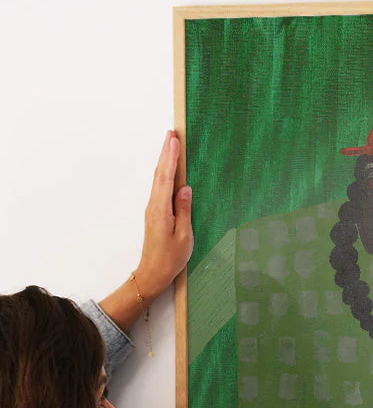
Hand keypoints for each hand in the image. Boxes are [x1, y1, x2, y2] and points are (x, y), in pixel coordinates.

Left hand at [98, 131, 193, 333]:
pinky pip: (161, 188)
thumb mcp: (184, 236)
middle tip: (171, 134)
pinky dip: (165, 174)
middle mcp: (154, 205)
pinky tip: (170, 169)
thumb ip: (184, 210)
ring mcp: (154, 208)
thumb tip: (185, 188)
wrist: (152, 274)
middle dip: (166, 152)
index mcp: (161, 209)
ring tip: (171, 145)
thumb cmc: (170, 259)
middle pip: (160, 173)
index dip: (170, 157)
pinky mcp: (156, 213)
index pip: (166, 177)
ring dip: (165, 161)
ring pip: (159, 179)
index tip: (174, 140)